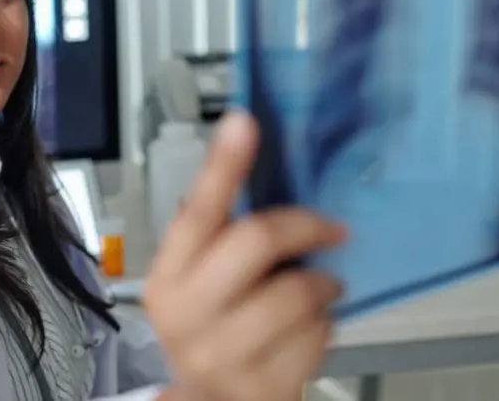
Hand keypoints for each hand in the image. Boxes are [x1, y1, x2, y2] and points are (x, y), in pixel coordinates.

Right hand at [143, 112, 345, 400]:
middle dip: (305, 227)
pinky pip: (317, 335)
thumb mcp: (200, 280)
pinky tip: (307, 329)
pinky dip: (323, 328)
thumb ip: (222, 233)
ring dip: (320, 287)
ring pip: (297, 292)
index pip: (198, 210)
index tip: (244, 124)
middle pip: (256, 239)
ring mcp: (222, 353)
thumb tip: (251, 159)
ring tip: (317, 290)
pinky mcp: (261, 385)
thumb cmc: (212, 331)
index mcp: (169, 276)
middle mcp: (187, 313)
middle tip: (328, 229)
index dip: (223, 164)